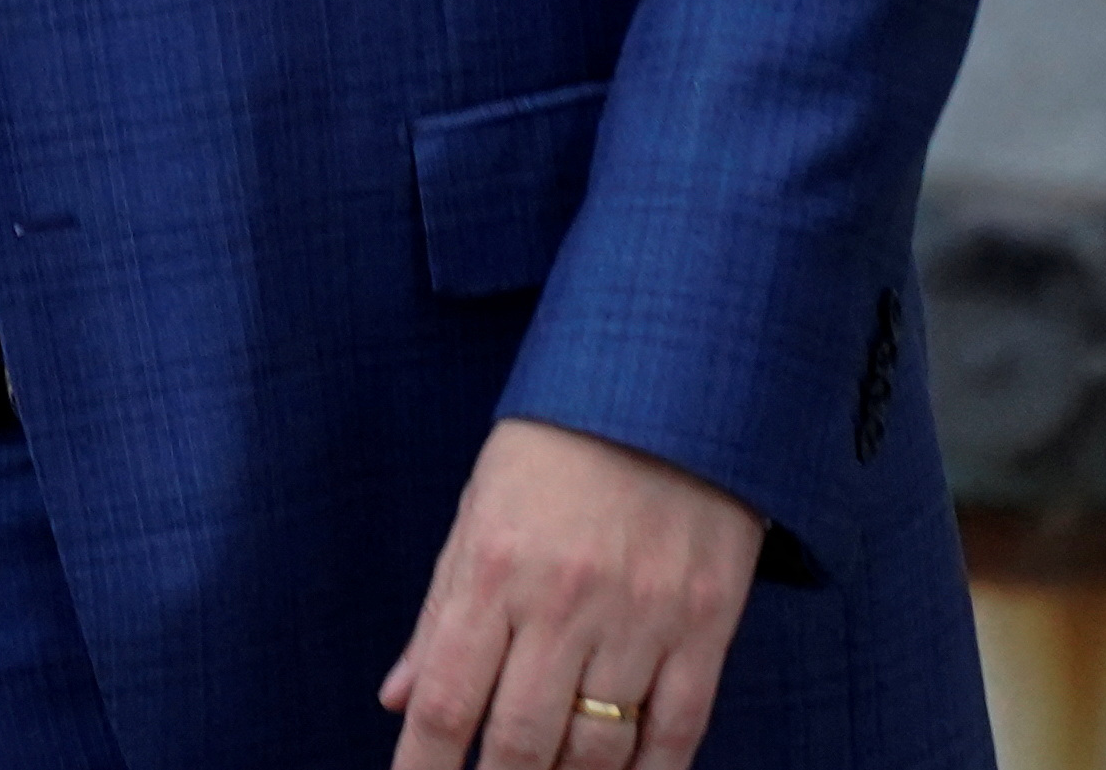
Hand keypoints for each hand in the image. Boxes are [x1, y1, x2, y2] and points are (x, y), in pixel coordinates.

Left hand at [380, 419, 762, 769]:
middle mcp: (565, 598)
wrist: (672, 373)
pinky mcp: (707, 619)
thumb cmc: (560, 442)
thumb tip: (399, 701)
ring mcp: (642, 613)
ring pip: (598, 751)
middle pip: (521, 743)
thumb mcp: (480, 507)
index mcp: (496, 566)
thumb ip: (440, 613)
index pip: (448, 703)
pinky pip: (678, 730)